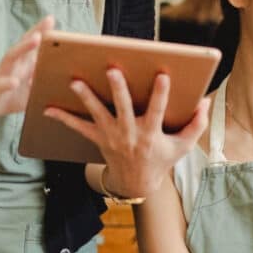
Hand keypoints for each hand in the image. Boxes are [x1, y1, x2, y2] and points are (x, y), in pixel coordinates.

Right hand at [0, 16, 53, 126]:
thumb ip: (43, 80)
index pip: (32, 46)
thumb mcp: (29, 89)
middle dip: (36, 32)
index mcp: (21, 65)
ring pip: (10, 58)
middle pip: (23, 45)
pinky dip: (5, 83)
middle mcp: (10, 66)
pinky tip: (13, 82)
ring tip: (36, 38)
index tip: (52, 19)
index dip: (42, 32)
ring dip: (23, 48)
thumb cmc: (8, 96)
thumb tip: (66, 78)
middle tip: (49, 21)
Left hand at [44, 68, 208, 197]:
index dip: (160, 94)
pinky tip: (47, 108)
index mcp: (150, 134)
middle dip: (117, 89)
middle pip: (122, 108)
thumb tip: (205, 101)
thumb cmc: (161, 158)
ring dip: (86, 97)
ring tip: (75, 81)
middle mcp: (129, 134)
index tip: (162, 75)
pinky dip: (63, 118)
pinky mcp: (98, 139)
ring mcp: (111, 136)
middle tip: (112, 70)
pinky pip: (78, 128)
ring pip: (97, 114)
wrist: (136, 183)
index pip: (157, 111)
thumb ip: (196, 124)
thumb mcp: (183, 146)